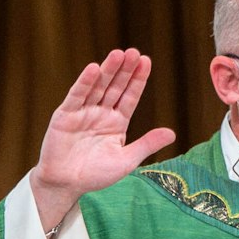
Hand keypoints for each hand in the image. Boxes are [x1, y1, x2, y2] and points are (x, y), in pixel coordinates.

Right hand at [29, 49, 175, 230]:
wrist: (65, 185)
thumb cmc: (95, 175)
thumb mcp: (126, 161)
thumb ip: (146, 144)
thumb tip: (172, 133)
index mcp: (117, 122)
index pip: (130, 96)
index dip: (137, 79)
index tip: (146, 61)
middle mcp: (101, 113)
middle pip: (115, 87)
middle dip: (124, 70)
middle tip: (134, 52)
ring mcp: (83, 112)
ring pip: (98, 87)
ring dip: (108, 71)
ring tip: (118, 54)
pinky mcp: (65, 115)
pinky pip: (76, 96)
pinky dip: (84, 83)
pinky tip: (94, 69)